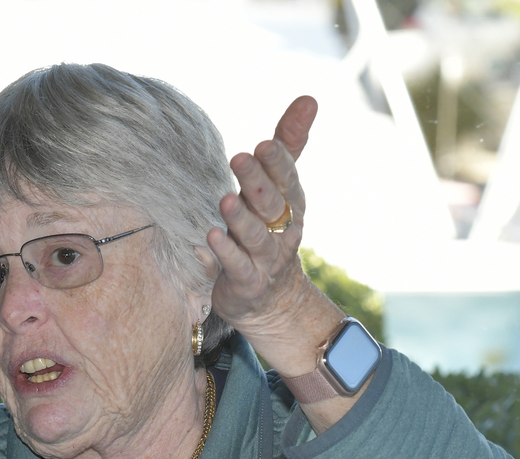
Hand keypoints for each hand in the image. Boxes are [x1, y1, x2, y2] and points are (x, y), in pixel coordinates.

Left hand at [207, 95, 343, 377]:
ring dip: (240, 219)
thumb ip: (290, 143)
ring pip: (254, 237)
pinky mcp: (247, 282)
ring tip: (226, 201)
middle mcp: (281, 229)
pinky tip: (210, 238)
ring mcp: (265, 258)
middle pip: (271, 204)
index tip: (264, 144)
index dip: (278, 163)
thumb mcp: (282, 187)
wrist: (273, 299)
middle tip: (240, 158)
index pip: (287, 178)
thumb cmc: (271, 229)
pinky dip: (224, 254)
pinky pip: (236, 267)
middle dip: (257, 182)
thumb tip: (309, 98)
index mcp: (290, 202)